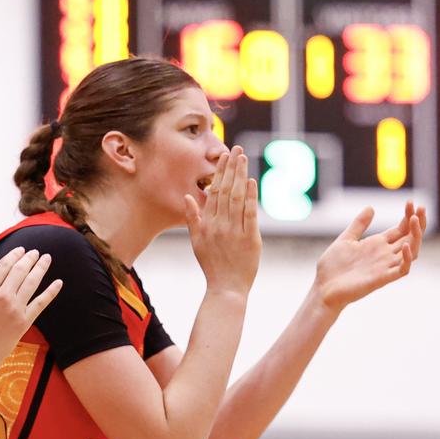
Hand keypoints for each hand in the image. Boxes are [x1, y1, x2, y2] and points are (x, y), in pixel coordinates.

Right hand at [0, 247, 62, 366]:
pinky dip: (51, 292)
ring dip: (41, 268)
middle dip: (29, 258)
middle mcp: (3, 295)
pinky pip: (41, 303)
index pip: (4, 265)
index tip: (21, 249)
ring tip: (46, 258)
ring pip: (32, 282)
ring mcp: (16, 308)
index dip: (14, 255)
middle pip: (20, 270)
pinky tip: (59, 283)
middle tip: (35, 251)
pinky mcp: (25, 321)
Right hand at [183, 145, 260, 295]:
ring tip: (244, 159)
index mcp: (206, 224)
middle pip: (226, 190)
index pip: (213, 192)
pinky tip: (252, 181)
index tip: (223, 157)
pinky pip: (250, 213)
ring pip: (238, 198)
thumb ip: (192, 218)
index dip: (219, 173)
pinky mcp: (250, 238)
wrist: (226, 288)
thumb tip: (188, 196)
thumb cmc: (212, 265)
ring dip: (241, 176)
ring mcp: (234, 231)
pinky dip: (251, 196)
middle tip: (236, 149)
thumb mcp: (196, 241)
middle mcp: (219, 224)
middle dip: (231, 168)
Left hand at [313, 201, 423, 310]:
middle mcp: (385, 254)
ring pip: (412, 250)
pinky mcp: (383, 278)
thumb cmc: (333, 267)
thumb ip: (359, 225)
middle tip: (421, 207)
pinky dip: (407, 258)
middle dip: (418, 222)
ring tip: (415, 220)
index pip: (401, 228)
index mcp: (377, 244)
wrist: (323, 288)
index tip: (410, 202)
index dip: (408, 216)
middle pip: (410, 237)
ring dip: (416, 235)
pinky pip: (403, 269)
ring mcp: (385, 266)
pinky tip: (406, 245)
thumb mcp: (345, 240)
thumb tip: (371, 207)